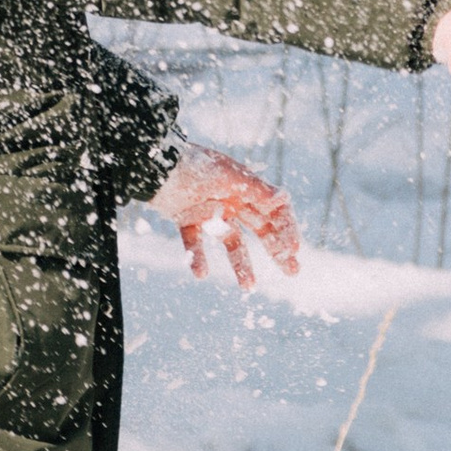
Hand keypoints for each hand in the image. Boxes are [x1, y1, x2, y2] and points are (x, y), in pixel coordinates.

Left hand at [150, 143, 300, 288]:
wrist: (157, 165)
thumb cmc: (196, 164)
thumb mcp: (228, 175)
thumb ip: (256, 189)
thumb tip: (285, 198)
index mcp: (245, 187)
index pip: (275, 210)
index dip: (286, 228)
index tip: (292, 249)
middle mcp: (232, 201)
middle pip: (261, 229)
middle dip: (277, 250)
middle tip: (293, 271)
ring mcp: (210, 212)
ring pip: (232, 242)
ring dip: (241, 264)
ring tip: (248, 287)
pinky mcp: (187, 220)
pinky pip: (195, 244)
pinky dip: (198, 258)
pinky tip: (200, 274)